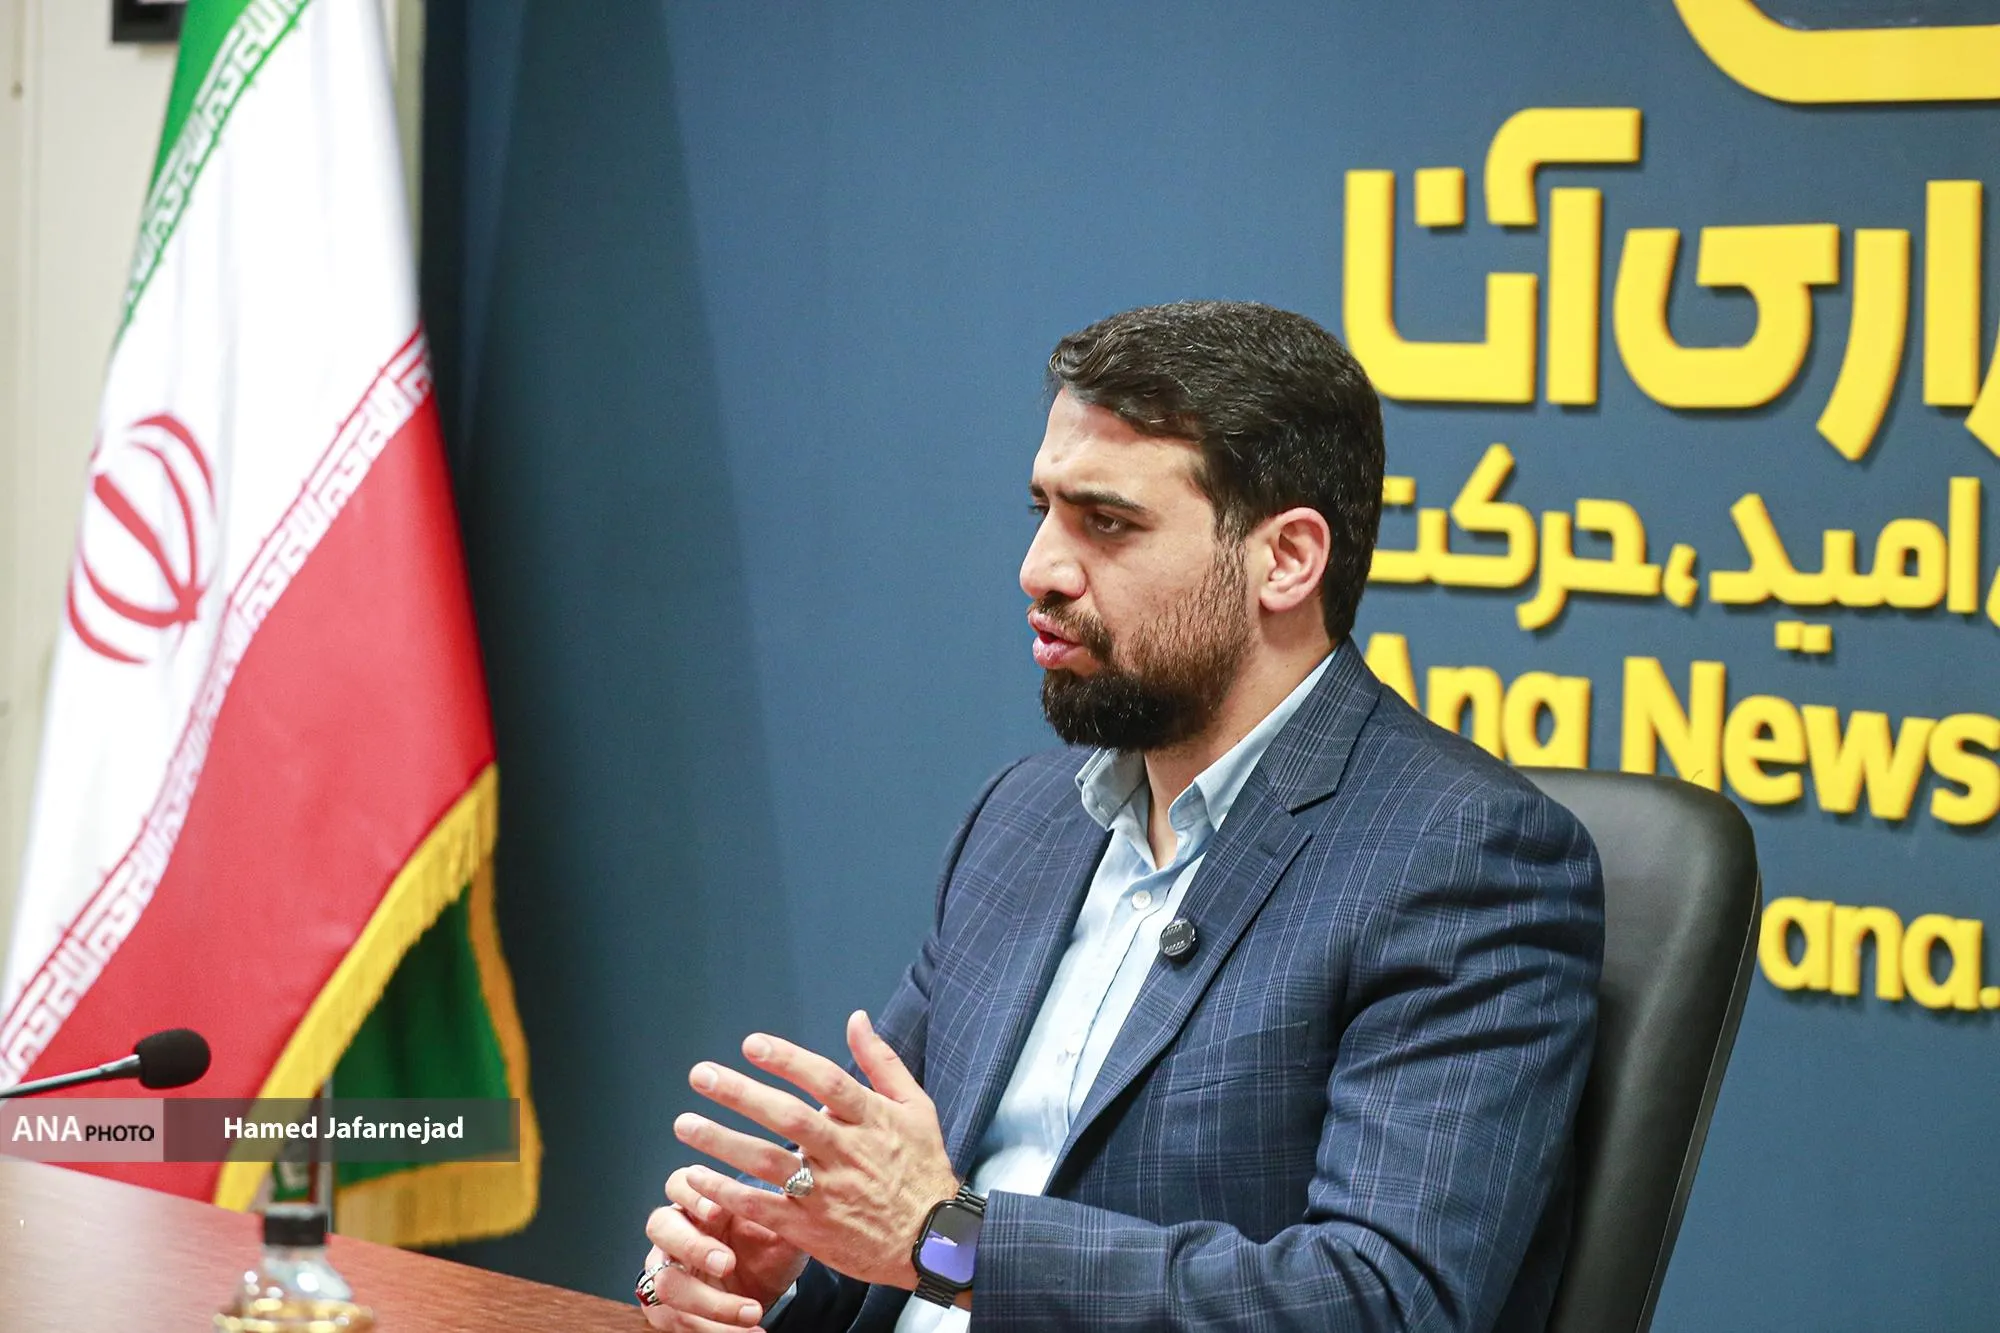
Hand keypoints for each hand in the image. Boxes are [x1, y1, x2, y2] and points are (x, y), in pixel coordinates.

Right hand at [640, 1169, 808, 1329]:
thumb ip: (784, 1212)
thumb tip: (801, 1188)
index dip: (692, 1194)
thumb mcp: (781, 1232)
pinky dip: (712, 1331)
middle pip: (660, 1227)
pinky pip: (675, 1320)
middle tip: (728, 1264)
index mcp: (700, 1204)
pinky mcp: (664, 1308)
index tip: (718, 1211)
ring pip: (666, 1282)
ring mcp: (664, 1270)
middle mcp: (675, 1233)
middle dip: (693, 1246)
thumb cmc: (766, 1253)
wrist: (764, 1293)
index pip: (679, 1183)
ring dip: (709, 1302)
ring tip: (751, 1312)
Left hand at [674, 1010, 959, 1289]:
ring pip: (769, 1163)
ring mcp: (827, 1192)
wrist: (935, 1241)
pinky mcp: (812, 1229)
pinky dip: (729, 1193)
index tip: (751, 1044)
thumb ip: (882, 1061)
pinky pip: (764, 1209)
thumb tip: (856, 1017)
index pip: (826, 1081)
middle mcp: (846, 1152)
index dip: (788, 1060)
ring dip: (723, 1142)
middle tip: (701, 1075)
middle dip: (741, 1094)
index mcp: (871, 1119)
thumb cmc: (924, 1167)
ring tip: (686, 1124)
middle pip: (788, 1118)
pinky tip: (697, 1177)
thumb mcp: (916, 1107)